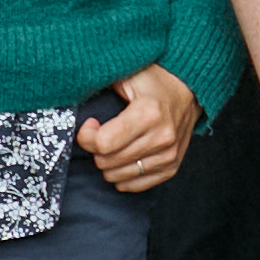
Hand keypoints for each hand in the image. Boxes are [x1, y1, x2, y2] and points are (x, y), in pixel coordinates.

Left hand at [80, 67, 196, 193]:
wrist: (189, 90)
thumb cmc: (153, 80)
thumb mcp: (127, 73)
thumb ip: (101, 81)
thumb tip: (70, 93)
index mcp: (149, 112)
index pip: (103, 143)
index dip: (87, 136)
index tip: (91, 123)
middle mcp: (162, 137)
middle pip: (107, 162)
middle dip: (96, 149)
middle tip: (102, 133)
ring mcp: (169, 155)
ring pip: (118, 177)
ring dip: (108, 163)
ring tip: (115, 144)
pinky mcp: (171, 167)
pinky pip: (135, 186)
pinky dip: (123, 175)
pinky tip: (123, 158)